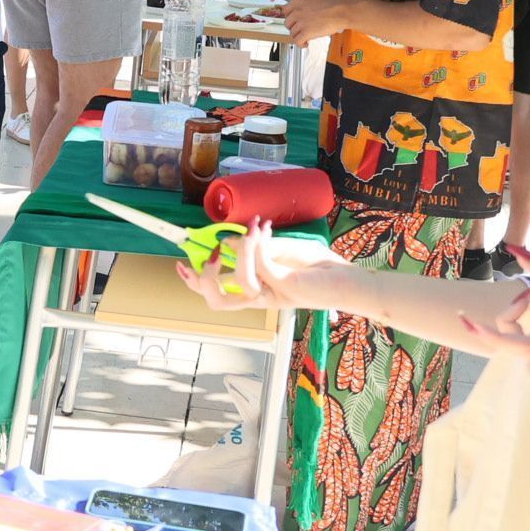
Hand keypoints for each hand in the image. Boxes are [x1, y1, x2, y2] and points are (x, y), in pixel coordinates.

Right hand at [173, 223, 348, 312]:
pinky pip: (260, 263)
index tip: (181, 265)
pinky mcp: (285, 285)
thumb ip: (255, 248)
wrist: (348, 278)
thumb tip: (228, 242)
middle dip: (205, 280)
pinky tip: (265, 228)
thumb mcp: (282, 250)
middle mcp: (261, 297)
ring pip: (240, 281)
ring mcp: (273, 294)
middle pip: (218, 302)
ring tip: (256, 228)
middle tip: (210, 256)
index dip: (195, 282)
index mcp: (256, 291)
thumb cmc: (320, 266)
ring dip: (242, 250)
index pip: (218, 294)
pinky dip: (257, 243)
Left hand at [279, 0, 349, 40]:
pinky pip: (297, 41)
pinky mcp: (306, 33)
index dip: (290, 16)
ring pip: (292, 33)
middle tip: (301, 29)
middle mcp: (297, 11)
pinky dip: (301, 44)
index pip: (285, 10)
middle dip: (293, 27)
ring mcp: (301, 22)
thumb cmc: (334, 2)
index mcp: (298, 1)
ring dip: (298, 36)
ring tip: (305, 37)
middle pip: (287, 23)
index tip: (294, 20)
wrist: (342, 11)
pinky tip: (306, 43)